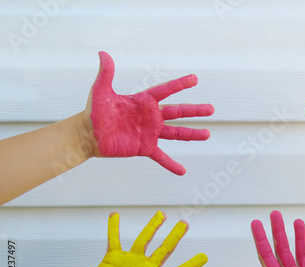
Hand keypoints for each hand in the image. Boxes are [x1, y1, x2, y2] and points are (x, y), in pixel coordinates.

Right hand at [79, 211, 207, 266]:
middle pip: (165, 250)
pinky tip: (115, 214)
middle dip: (175, 236)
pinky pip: (114, 239)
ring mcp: (130, 262)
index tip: (205, 256)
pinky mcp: (112, 258)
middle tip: (185, 224)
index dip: (191, 265)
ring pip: (144, 239)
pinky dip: (114, 227)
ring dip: (153, 226)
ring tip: (162, 214)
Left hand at [85, 51, 213, 174]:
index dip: (180, 85)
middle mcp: (151, 116)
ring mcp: (150, 133)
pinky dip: (171, 164)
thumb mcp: (101, 91)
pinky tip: (182, 171)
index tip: (194, 79)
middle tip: (211, 109)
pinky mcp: (145, 147)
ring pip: (176, 133)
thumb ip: (106, 73)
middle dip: (195, 111)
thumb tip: (103, 54)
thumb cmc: (95, 112)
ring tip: (207, 134)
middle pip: (178, 112)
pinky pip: (161, 157)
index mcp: (144, 101)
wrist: (89, 135)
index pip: (166, 91)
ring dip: (192, 134)